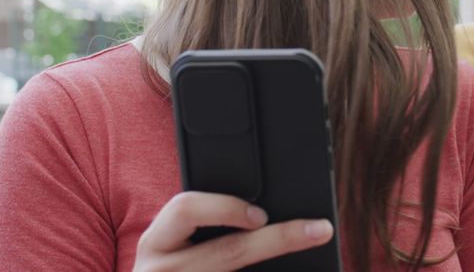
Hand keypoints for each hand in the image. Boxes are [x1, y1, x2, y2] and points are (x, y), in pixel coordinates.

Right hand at [134, 191, 333, 271]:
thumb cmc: (170, 265)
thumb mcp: (172, 243)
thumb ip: (204, 223)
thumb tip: (265, 212)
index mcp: (155, 243)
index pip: (185, 209)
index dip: (226, 207)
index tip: (261, 215)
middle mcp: (160, 270)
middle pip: (229, 250)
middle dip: (281, 238)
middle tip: (318, 230)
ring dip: (278, 264)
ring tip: (310, 241)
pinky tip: (285, 267)